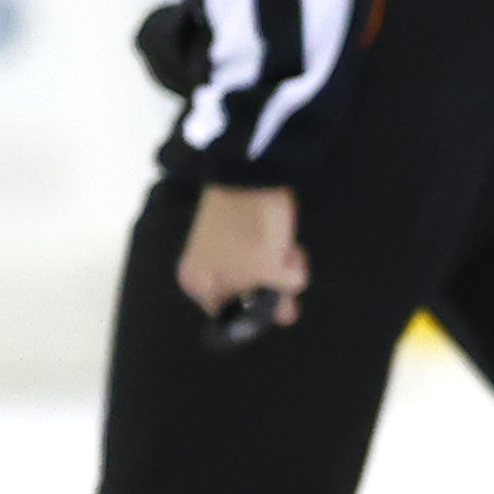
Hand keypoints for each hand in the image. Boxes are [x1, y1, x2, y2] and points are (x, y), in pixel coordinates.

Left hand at [180, 182, 307, 329]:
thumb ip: (249, 284)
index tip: (252, 270)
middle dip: (269, 287)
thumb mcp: (226, 249)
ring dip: (285, 272)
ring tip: (276, 243)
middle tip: (269, 256)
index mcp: (196, 282)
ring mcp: (242, 281)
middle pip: (254, 309)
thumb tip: (287, 318)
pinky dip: (297, 263)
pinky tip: (285, 242)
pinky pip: (296, 283)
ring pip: (279, 298)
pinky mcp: (269, 271)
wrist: (243, 176)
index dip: (247, 294)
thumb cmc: (231, 208)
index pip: (224, 312)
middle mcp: (215, 288)